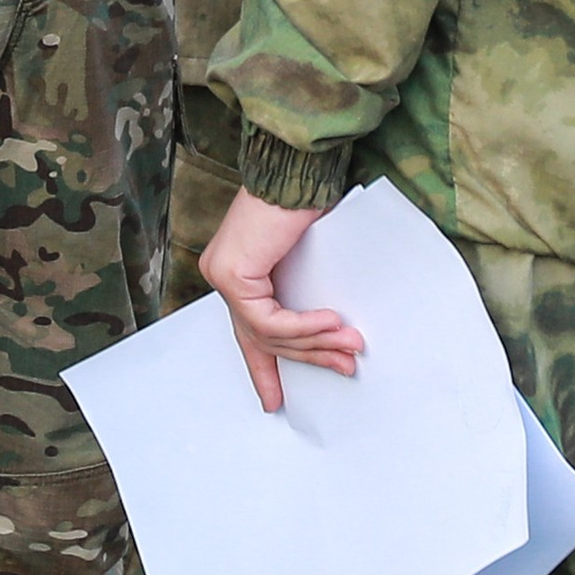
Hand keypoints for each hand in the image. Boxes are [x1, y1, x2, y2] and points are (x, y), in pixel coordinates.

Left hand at [199, 187, 366, 412]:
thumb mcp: (304, 263)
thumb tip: (331, 338)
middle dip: (308, 359)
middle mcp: (224, 275)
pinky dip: (305, 326)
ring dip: (317, 344)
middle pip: (263, 338)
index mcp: (239, 274)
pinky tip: (333, 323)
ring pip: (269, 334)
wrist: (298, 172)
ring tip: (352, 346)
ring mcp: (223, 275)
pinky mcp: (232, 275)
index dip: (263, 369)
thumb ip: (301, 295)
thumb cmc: (305, 206)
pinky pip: (270, 320)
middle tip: (344, 369)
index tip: (273, 402)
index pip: (249, 333)